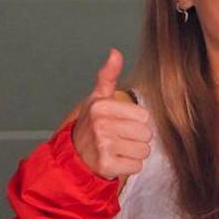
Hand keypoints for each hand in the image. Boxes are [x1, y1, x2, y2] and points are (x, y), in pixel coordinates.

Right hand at [70, 49, 151, 180]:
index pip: (144, 116)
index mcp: (102, 106)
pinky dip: (128, 166)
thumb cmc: (89, 126)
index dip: (135, 122)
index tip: (120, 124)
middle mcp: (101, 125)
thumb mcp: (97, 98)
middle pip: (146, 134)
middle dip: (136, 138)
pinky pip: (136, 166)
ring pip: (143, 151)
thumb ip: (108, 76)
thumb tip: (115, 52)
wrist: (73, 156)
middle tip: (118, 138)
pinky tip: (115, 161)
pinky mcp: (106, 165)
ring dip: (133, 153)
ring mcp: (103, 145)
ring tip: (117, 149)